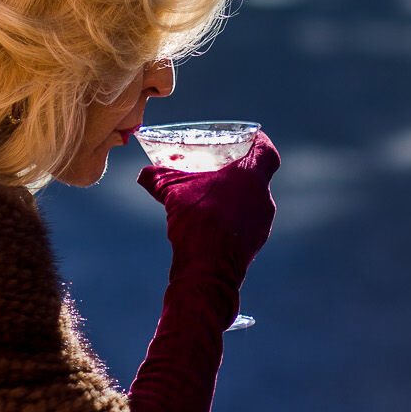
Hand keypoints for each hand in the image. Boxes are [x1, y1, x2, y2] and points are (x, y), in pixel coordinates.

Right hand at [137, 132, 279, 284]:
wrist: (206, 272)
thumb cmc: (196, 225)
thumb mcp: (172, 194)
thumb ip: (158, 178)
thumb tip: (144, 174)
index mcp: (250, 177)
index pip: (266, 151)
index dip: (257, 142)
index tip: (244, 140)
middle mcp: (263, 198)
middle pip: (256, 175)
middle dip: (237, 171)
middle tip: (217, 168)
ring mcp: (262, 222)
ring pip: (251, 199)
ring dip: (233, 196)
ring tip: (209, 197)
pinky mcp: (255, 242)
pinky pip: (246, 220)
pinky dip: (232, 217)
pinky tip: (211, 222)